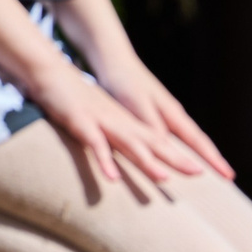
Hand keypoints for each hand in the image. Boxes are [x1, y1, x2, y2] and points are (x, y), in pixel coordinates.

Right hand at [31, 65, 208, 190]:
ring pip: (129, 143)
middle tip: (199, 173)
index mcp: (125, 122)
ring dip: (147, 161)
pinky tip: (112, 179)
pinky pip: (96, 144)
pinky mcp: (82, 122)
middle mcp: (119, 122)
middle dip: (175, 158)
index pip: (159, 141)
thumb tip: (125, 153)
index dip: (179, 155)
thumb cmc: (73, 97)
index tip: (201, 171)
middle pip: (152, 142)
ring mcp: (102, 121)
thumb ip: (113, 135)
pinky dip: (105, 161)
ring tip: (164, 179)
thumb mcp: (99, 117)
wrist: (50, 72)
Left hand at [93, 57, 234, 181]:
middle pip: (197, 142)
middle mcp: (173, 115)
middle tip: (228, 178)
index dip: (213, 160)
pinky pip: (171, 137)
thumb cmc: (125, 84)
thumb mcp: (138, 107)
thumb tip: (169, 150)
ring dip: (197, 156)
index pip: (198, 141)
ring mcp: (164, 114)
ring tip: (207, 172)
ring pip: (186, 139)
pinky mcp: (152, 114)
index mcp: (173, 114)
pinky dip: (179, 149)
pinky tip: (176, 155)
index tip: (229, 175)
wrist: (114, 63)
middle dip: (212, 160)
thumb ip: (153, 127)